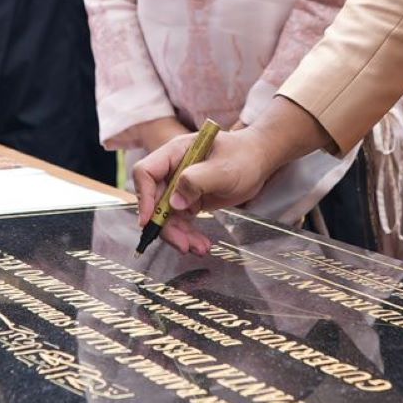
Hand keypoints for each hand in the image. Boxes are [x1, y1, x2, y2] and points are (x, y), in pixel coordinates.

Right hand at [130, 97, 328, 253]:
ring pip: (167, 216)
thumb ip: (197, 181)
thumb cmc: (243, 157)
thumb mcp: (223, 169)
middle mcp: (173, 170)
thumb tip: (174, 203)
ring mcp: (179, 186)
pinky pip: (181, 221)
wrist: (258, 162)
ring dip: (180, 235)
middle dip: (166, 226)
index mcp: (175, 153)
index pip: (146, 172)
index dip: (144, 196)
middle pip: (155, 200)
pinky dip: (189, 235)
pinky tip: (202, 244)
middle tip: (182, 245)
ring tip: (200, 249)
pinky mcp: (189, 200)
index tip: (149, 220)